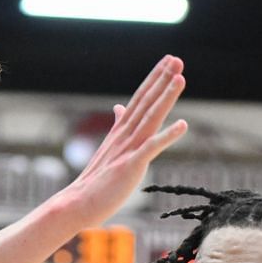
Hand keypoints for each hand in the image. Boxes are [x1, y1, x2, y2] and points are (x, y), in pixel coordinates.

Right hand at [49, 57, 188, 232]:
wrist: (78, 202)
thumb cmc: (97, 180)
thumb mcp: (109, 147)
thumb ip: (118, 125)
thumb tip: (119, 107)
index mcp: (121, 131)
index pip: (140, 98)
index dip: (155, 79)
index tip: (168, 61)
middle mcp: (125, 135)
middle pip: (146, 102)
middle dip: (162, 80)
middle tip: (177, 59)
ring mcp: (128, 149)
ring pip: (150, 118)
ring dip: (166, 98)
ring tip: (180, 78)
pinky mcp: (131, 166)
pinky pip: (152, 148)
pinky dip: (167, 136)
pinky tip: (183, 125)